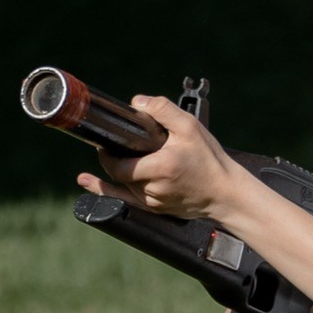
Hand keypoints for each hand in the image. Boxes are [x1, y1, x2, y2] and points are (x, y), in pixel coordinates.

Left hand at [88, 95, 235, 220]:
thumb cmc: (210, 160)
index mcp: (160, 167)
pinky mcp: (156, 210)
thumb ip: (163, 110)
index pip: (119, 165)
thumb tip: (137, 102)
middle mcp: (153, 188)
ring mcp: (153, 202)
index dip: (107, 153)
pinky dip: (106, 190)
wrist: (225, 192)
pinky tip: (87, 182)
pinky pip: (125, 200)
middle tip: (110, 144)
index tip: (105, 140)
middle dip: (112, 159)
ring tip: (116, 155)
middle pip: (119, 174)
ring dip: (118, 171)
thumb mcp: (190, 127)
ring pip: (123, 185)